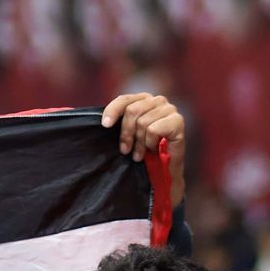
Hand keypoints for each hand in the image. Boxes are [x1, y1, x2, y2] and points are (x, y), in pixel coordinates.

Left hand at [101, 92, 185, 206]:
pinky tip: (154, 150)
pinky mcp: (178, 121)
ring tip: (140, 154)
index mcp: (144, 99)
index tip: (104, 126)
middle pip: (132, 111)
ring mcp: (170, 109)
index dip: (113, 111)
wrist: (163, 171)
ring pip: (143, 122)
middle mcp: (158, 100)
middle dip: (126, 133)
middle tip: (125, 150)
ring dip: (139, 143)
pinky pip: (154, 129)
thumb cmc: (144, 152)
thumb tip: (91, 118)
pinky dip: (151, 143)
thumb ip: (119, 121)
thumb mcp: (128, 134)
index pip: (124, 99)